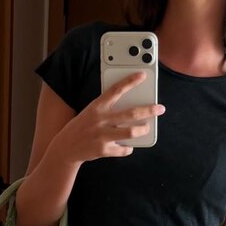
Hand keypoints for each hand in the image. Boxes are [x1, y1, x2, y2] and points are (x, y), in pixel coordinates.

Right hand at [49, 71, 165, 162]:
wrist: (66, 147)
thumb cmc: (82, 126)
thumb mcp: (91, 112)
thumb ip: (107, 108)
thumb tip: (130, 106)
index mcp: (97, 106)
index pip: (116, 90)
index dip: (130, 81)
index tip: (143, 75)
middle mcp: (100, 120)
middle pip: (130, 113)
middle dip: (148, 110)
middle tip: (159, 108)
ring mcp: (102, 136)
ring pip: (130, 133)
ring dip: (142, 130)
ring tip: (147, 128)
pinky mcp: (103, 150)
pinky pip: (123, 150)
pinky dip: (128, 148)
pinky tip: (128, 146)